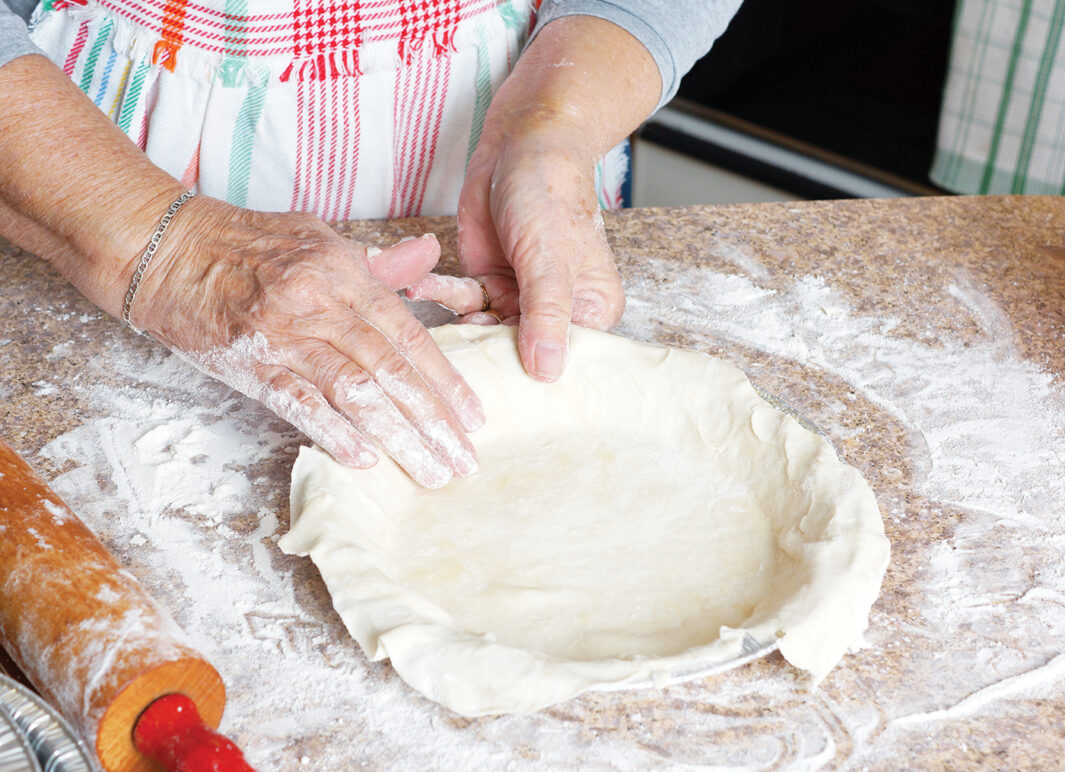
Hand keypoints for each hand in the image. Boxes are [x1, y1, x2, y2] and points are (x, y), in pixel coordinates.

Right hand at [130, 198, 483, 487]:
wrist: (167, 248)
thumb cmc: (248, 246)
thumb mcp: (318, 240)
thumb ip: (376, 261)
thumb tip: (426, 255)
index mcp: (343, 270)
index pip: (407, 334)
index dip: (445, 380)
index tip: (473, 418)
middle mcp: (317, 300)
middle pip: (389, 368)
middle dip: (433, 421)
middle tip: (464, 462)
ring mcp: (281, 332)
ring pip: (353, 390)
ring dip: (398, 436)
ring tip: (430, 471)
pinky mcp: (247, 362)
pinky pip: (297, 401)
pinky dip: (334, 432)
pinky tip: (366, 459)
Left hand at [404, 16, 659, 381]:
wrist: (521, 143)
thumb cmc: (551, 194)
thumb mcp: (549, 260)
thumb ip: (545, 317)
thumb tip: (548, 375)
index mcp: (591, 311)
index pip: (565, 359)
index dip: (534, 378)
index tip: (501, 395)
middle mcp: (557, 312)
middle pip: (522, 352)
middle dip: (488, 355)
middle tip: (450, 369)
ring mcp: (520, 299)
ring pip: (486, 330)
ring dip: (458, 325)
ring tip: (430, 329)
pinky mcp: (487, 282)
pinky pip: (462, 301)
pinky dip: (440, 294)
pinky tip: (419, 286)